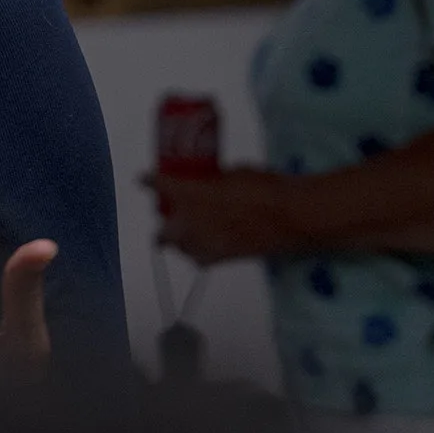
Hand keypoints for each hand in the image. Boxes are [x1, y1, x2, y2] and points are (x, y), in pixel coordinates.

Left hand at [144, 167, 296, 265]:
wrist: (289, 217)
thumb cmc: (263, 187)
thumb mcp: (234, 173)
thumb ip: (215, 180)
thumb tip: (212, 183)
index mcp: (188, 194)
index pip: (157, 185)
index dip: (148, 182)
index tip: (144, 180)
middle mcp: (189, 223)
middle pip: (162, 232)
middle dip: (163, 224)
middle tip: (170, 213)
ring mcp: (203, 245)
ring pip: (179, 248)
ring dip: (179, 239)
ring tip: (188, 230)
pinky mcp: (221, 260)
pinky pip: (199, 259)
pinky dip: (198, 252)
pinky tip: (205, 245)